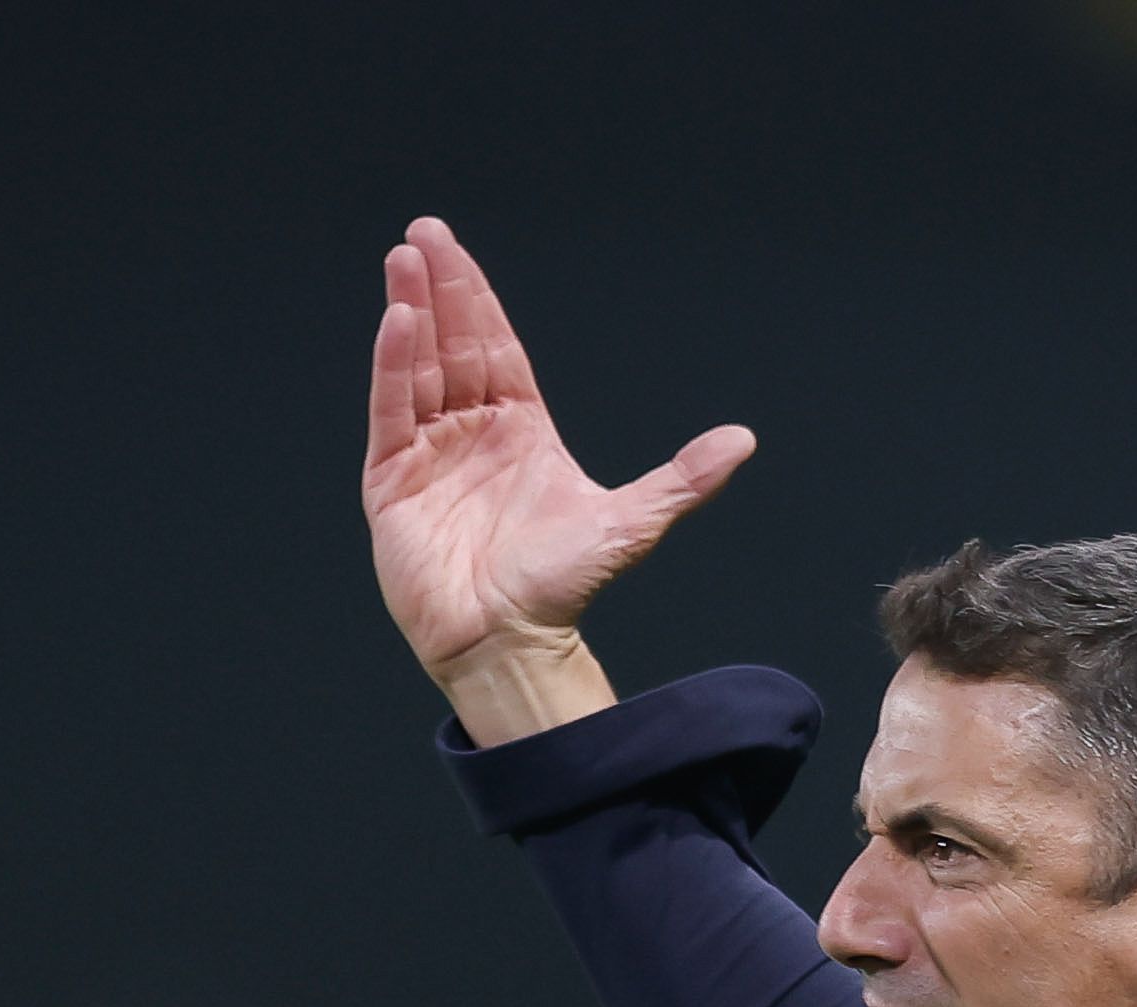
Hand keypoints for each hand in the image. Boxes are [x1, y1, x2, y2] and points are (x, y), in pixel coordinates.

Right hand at [364, 217, 752, 738]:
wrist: (510, 643)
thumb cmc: (562, 588)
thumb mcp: (631, 523)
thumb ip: (682, 479)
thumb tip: (743, 440)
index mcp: (520, 428)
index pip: (495, 347)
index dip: (477, 297)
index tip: (454, 249)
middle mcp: (471, 432)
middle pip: (453, 344)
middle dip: (439, 286)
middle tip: (423, 233)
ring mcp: (429, 455)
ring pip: (418, 368)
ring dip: (411, 312)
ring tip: (403, 259)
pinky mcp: (392, 483)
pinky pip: (392, 412)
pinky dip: (393, 366)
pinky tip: (397, 319)